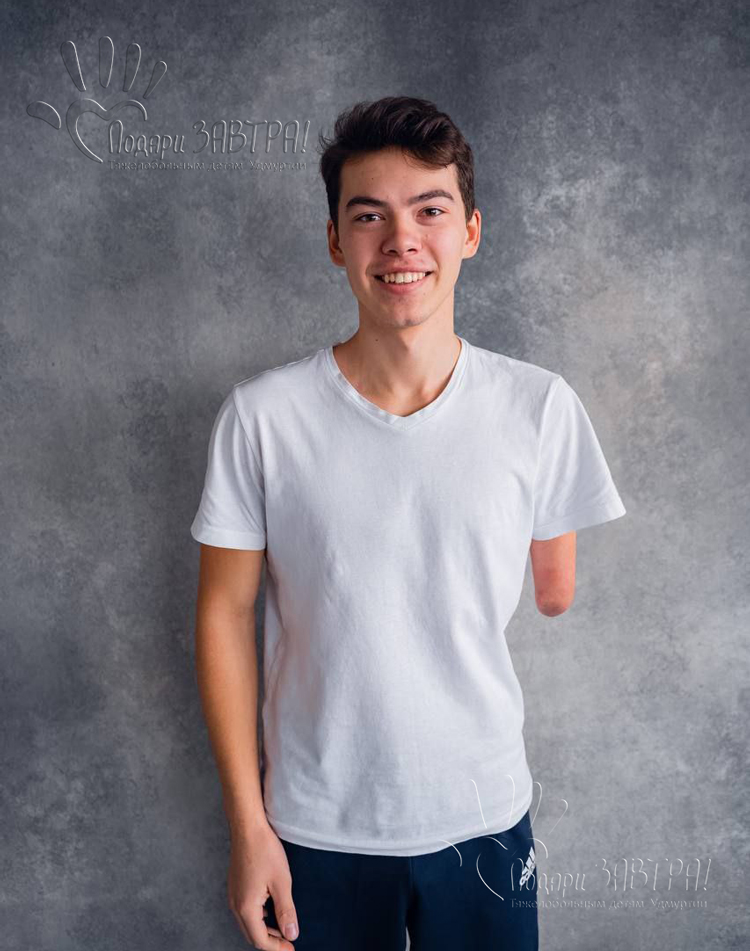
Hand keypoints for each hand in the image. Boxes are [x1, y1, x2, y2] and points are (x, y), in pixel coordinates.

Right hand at [228, 820, 299, 948]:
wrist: (247, 827)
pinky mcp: (235, 886)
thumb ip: (286, 911)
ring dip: (264, 930)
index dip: (276, 948)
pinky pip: (245, 911)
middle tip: (288, 942)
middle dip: (270, 942)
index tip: (292, 949)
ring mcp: (233, 895)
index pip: (260, 940)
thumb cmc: (265, 851)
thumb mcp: (282, 882)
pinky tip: (270, 911)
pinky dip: (258, 918)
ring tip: (282, 929)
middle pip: (251, 935)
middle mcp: (235, 905)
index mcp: (246, 908)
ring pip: (247, 923)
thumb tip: (291, 934)